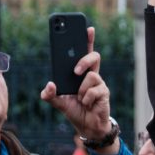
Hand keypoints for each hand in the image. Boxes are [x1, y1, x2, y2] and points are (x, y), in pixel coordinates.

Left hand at [40, 30, 114, 151]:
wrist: (88, 127)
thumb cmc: (75, 111)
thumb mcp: (58, 102)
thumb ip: (50, 94)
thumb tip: (50, 85)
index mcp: (80, 73)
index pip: (84, 52)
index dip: (87, 39)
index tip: (88, 28)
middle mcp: (91, 75)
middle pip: (94, 57)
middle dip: (84, 60)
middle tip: (75, 71)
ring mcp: (99, 84)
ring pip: (91, 76)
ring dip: (81, 90)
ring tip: (80, 99)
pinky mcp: (104, 93)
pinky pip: (93, 91)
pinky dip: (86, 99)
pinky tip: (87, 104)